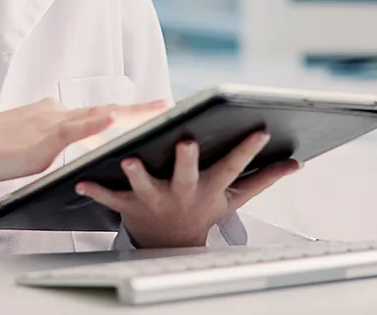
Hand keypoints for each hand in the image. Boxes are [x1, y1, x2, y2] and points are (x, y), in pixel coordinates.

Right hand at [0, 98, 166, 208]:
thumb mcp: (24, 148)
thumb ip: (48, 148)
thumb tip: (68, 156)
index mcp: (51, 116)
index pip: (96, 114)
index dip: (126, 113)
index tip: (152, 111)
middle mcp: (54, 114)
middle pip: (105, 111)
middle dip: (139, 110)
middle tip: (169, 105)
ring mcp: (47, 124)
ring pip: (97, 116)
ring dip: (131, 114)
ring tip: (159, 112)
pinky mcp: (38, 140)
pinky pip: (73, 130)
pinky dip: (96, 124)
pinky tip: (115, 121)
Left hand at [75, 132, 299, 248]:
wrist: (169, 245)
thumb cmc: (202, 210)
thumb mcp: (233, 199)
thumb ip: (263, 179)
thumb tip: (297, 164)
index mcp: (209, 186)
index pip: (232, 166)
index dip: (247, 149)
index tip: (259, 130)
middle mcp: (183, 192)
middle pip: (187, 175)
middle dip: (187, 160)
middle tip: (187, 142)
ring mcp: (155, 199)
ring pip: (145, 185)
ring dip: (136, 173)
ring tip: (127, 158)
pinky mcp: (128, 205)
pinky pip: (109, 197)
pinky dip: (95, 188)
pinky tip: (80, 178)